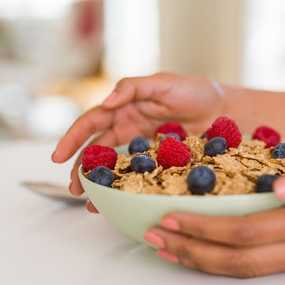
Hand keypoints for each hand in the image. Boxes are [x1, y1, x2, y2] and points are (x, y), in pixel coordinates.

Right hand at [51, 72, 226, 204]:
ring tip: (90, 202)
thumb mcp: (163, 83)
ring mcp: (143, 146)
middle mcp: (129, 127)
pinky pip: (138, 175)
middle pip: (97, 149)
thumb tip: (105, 102)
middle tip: (74, 189)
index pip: (92, 122)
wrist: (227, 111)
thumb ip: (132, 88)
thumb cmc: (195, 92)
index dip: (73, 138)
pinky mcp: (159, 161)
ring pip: (114, 165)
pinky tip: (119, 200)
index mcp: (125, 106)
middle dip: (81, 168)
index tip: (57, 156)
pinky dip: (126, 187)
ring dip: (100, 182)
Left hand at [143, 149, 284, 277]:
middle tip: (154, 236)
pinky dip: (219, 262)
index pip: (246, 233)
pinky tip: (199, 251)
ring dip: (200, 261)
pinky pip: (251, 267)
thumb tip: (277, 188)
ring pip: (241, 271)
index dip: (206, 229)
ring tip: (165, 248)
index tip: (171, 217)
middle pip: (236, 260)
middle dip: (191, 250)